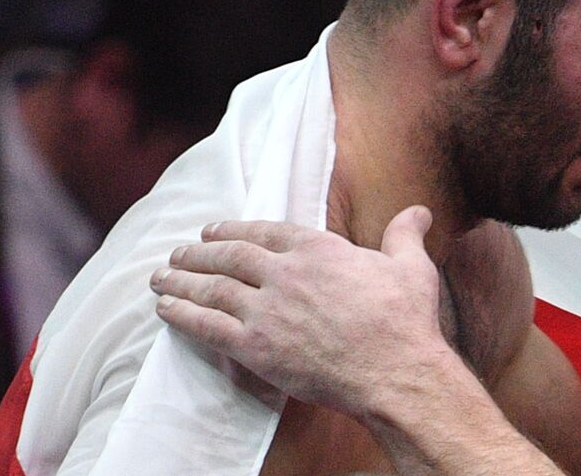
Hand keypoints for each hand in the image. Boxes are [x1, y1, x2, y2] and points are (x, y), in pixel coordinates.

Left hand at [150, 206, 458, 417]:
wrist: (394, 370)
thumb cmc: (405, 320)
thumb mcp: (411, 267)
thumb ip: (405, 235)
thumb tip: (419, 211)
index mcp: (319, 248)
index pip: (266, 231)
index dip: (234, 229)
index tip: (213, 230)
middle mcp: (286, 272)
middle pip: (230, 256)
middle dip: (199, 252)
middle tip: (179, 252)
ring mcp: (266, 310)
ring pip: (212, 288)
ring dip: (181, 280)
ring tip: (160, 276)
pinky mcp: (255, 346)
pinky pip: (207, 326)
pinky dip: (182, 315)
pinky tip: (165, 310)